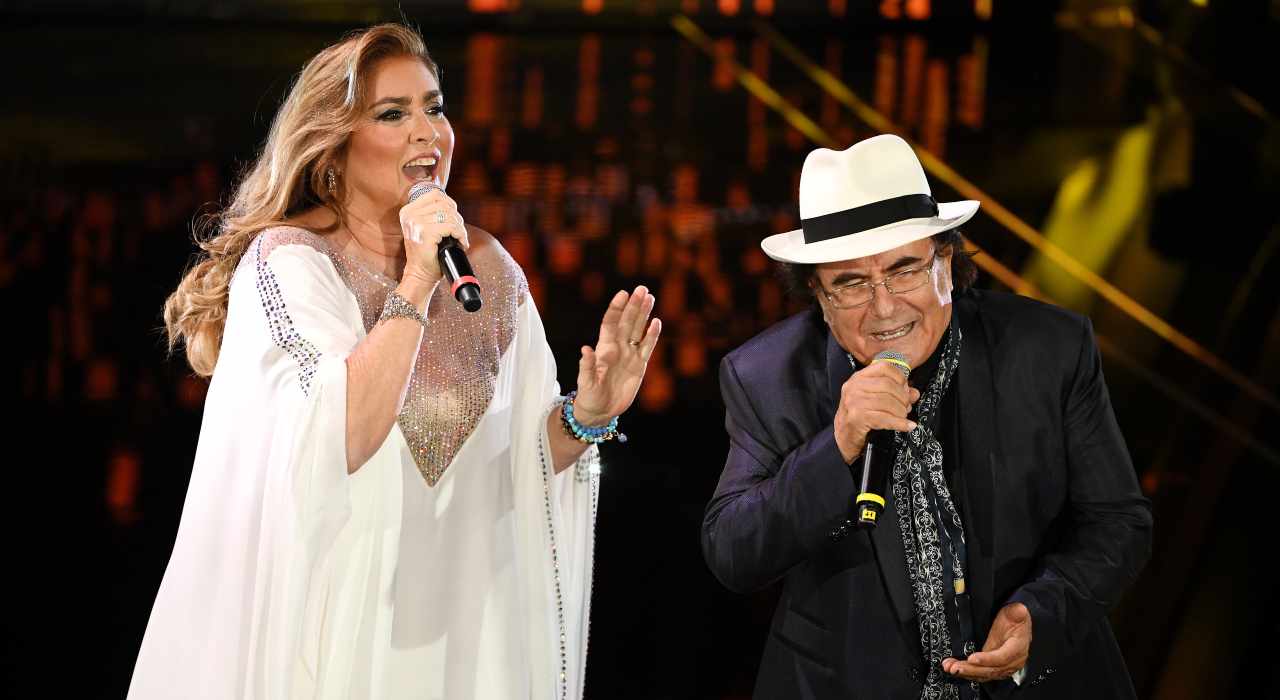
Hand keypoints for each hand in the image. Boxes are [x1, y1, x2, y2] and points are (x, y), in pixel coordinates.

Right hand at [398, 185, 468, 285]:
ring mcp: (416, 223)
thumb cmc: (426, 253)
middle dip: (457, 218)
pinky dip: (460, 234)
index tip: (454, 218)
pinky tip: (461, 243)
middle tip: (459, 232)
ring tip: (460, 238)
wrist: (420, 274)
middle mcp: (410, 215)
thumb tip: (451, 204)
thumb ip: (432, 214)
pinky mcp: (425, 233)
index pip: (435, 195)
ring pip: (449, 215)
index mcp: (408, 211)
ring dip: (460, 227)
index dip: (450, 204)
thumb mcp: (424, 228)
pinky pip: (450, 227)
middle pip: (444, 204)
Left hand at [571, 286, 662, 425]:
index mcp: (604, 348)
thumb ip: (587, 366)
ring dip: (644, 314)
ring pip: (638, 330)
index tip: (623, 294)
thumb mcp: (586, 382)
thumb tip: (586, 349)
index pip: (611, 323)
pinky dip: (652, 335)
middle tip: (642, 289)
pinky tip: (656, 322)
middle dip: (634, 305)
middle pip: (628, 322)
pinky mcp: (639, 365)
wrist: (600, 410)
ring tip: (650, 297)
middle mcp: (617, 348)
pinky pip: (647, 347)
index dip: (617, 309)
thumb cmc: (589, 395)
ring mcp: (629, 355)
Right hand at [833, 362, 920, 462]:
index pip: (884, 367)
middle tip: (907, 407)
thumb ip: (896, 393)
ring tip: (904, 417)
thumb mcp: (875, 399)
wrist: (843, 437)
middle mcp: (854, 387)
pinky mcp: (857, 417)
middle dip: (903, 398)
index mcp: (859, 378)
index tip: (905, 389)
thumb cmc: (860, 416)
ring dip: (901, 412)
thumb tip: (914, 393)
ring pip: (888, 402)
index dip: (900, 377)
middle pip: (888, 385)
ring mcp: (854, 402)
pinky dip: (900, 423)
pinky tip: (907, 426)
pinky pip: (885, 418)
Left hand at [943, 602, 1031, 682]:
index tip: (972, 658)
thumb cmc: (1015, 620)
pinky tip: (957, 669)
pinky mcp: (995, 668)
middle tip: (955, 667)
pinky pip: (982, 674)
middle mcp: (1012, 661)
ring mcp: (1004, 666)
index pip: (1002, 657)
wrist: (1016, 625)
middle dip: (971, 669)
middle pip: (991, 669)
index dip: (987, 659)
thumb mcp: (1016, 612)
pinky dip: (968, 673)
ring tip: (951, 668)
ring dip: (967, 672)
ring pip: (984, 674)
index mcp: (1018, 648)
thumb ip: (1017, 612)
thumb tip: (1019, 610)